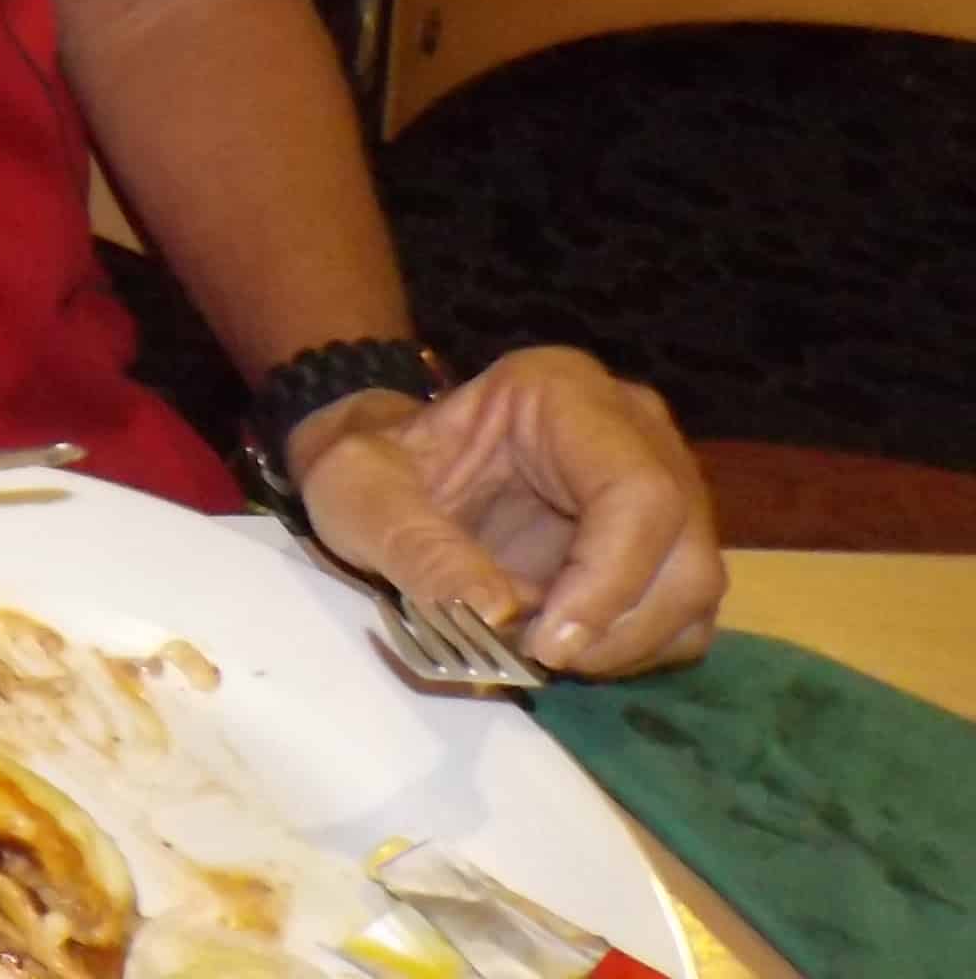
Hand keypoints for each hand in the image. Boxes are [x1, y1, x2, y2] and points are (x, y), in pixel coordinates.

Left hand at [293, 347, 725, 675]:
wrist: (393, 475)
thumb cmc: (374, 470)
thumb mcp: (358, 494)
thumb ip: (417, 547)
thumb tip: (496, 614)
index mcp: (561, 391)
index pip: (636, 491)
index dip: (609, 580)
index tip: (547, 644)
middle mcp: (634, 428)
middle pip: (685, 547)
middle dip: (621, 625)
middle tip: (540, 659)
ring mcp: (663, 483)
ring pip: (694, 587)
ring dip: (629, 644)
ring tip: (543, 652)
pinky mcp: (665, 542)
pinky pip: (684, 613)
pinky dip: (636, 649)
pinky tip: (570, 647)